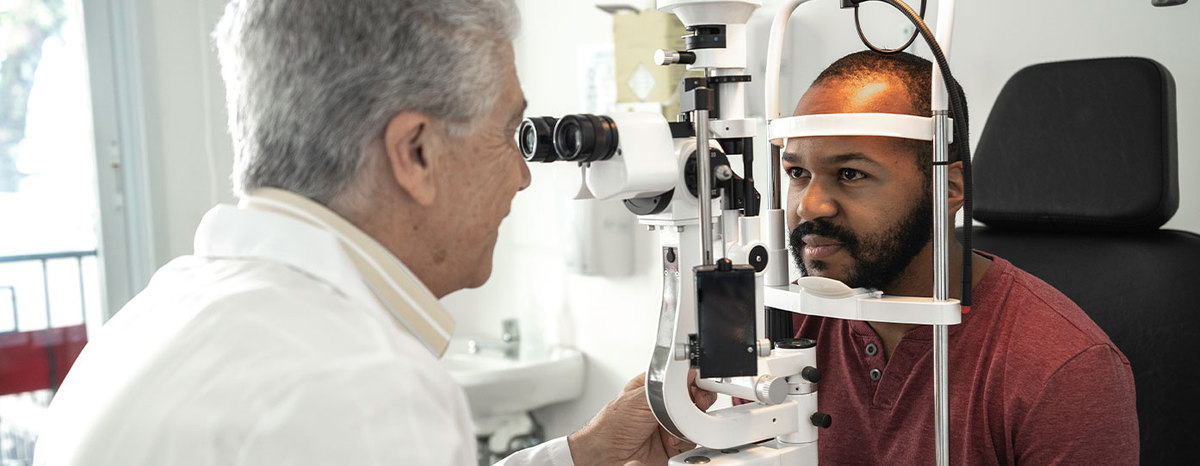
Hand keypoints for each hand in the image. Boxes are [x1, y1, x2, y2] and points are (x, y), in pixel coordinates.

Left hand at [568, 371, 716, 465]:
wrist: (605, 457)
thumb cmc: (610, 427)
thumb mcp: (638, 398)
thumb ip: (664, 386)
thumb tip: (686, 374)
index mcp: (653, 388)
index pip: (681, 378)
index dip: (693, 380)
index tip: (701, 383)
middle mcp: (663, 406)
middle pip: (693, 399)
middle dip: (697, 401)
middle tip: (696, 403)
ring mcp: (670, 426)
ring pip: (696, 420)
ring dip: (692, 422)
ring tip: (678, 426)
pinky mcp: (675, 446)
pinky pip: (694, 440)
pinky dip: (690, 439)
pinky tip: (677, 439)